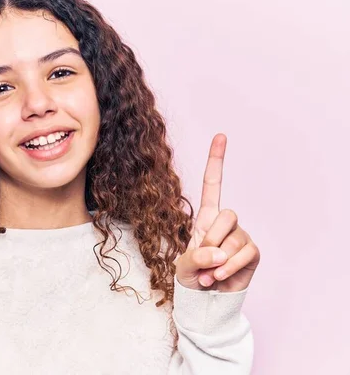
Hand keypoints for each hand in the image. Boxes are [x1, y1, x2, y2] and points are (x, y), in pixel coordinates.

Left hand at [175, 134, 259, 291]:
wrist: (205, 297)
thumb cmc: (191, 275)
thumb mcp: (183, 266)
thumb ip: (195, 258)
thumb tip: (217, 254)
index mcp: (205, 217)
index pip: (213, 184)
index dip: (216, 160)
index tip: (221, 136)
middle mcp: (225, 223)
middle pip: (226, 214)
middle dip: (212, 240)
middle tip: (204, 260)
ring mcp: (240, 236)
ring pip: (233, 240)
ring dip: (217, 262)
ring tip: (209, 274)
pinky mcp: (251, 252)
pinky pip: (244, 255)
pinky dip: (229, 269)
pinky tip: (219, 277)